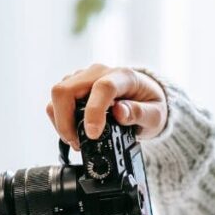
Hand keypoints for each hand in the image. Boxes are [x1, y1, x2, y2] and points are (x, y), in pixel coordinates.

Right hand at [46, 63, 167, 150]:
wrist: (145, 97)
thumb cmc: (151, 104)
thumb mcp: (156, 114)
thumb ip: (140, 113)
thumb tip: (120, 112)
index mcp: (123, 76)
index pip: (102, 88)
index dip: (94, 111)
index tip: (93, 134)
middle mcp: (99, 72)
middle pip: (66, 89)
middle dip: (65, 121)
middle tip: (78, 143)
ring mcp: (84, 77)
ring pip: (58, 95)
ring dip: (61, 121)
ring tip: (77, 141)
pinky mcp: (74, 86)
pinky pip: (58, 100)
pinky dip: (60, 119)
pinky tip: (73, 132)